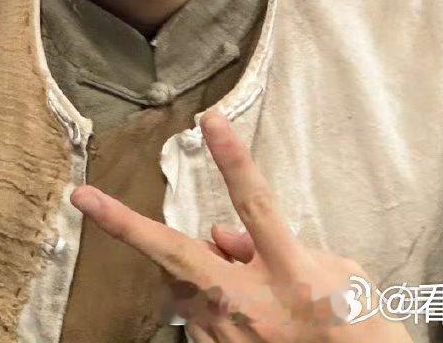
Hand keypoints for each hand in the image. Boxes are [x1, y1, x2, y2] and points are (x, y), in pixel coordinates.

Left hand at [70, 109, 409, 342]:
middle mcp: (251, 306)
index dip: (233, 161)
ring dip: (201, 269)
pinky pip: (197, 313)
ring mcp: (229, 336)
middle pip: (177, 254)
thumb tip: (222, 236)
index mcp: (292, 275)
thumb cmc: (359, 327)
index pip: (255, 205)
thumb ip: (274, 246)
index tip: (210, 121)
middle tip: (83, 198)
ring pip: (184, 282)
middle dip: (125, 225)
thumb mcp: (337, 275)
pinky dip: (210, 300)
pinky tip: (247, 314)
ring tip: (249, 286)